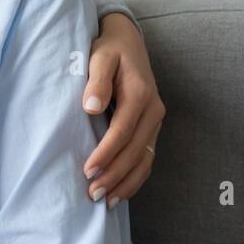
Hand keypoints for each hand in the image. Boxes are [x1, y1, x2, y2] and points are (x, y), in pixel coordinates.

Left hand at [82, 13, 164, 208]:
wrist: (127, 42)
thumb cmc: (108, 50)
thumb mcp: (99, 57)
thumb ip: (96, 81)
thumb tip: (90, 107)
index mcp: (140, 94)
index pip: (122, 131)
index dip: (106, 153)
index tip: (88, 170)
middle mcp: (153, 111)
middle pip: (135, 151)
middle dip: (115, 175)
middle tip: (93, 194)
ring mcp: (155, 122)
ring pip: (144, 159)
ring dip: (126, 182)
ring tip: (105, 201)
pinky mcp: (151, 128)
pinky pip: (146, 158)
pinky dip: (135, 178)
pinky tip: (120, 193)